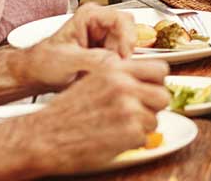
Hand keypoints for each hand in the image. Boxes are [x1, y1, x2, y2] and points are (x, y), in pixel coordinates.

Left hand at [19, 4, 137, 91]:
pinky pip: (123, 62)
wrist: (36, 73)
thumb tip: (115, 62)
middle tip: (115, 70)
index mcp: (89, 16)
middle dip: (125, 54)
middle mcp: (100, 24)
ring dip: (120, 65)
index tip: (124, 57)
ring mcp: (105, 39)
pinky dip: (117, 72)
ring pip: (128, 50)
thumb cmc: (44, 61)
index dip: (128, 38)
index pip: (122, 19)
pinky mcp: (107, 54)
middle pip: (130, 34)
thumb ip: (92, 59)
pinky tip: (102, 78)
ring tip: (100, 75)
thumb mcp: (67, 60)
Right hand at [27, 59, 170, 175]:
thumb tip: (143, 84)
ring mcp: (128, 109)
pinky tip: (114, 138)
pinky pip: (145, 139)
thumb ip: (119, 78)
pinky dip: (132, 142)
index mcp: (115, 69)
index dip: (158, 81)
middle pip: (164, 95)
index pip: (159, 68)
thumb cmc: (65, 111)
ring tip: (120, 127)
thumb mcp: (91, 80)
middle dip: (154, 107)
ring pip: (155, 120)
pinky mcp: (129, 133)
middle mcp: (124, 85)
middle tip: (140, 113)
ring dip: (142, 126)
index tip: (153, 88)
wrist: (46, 135)